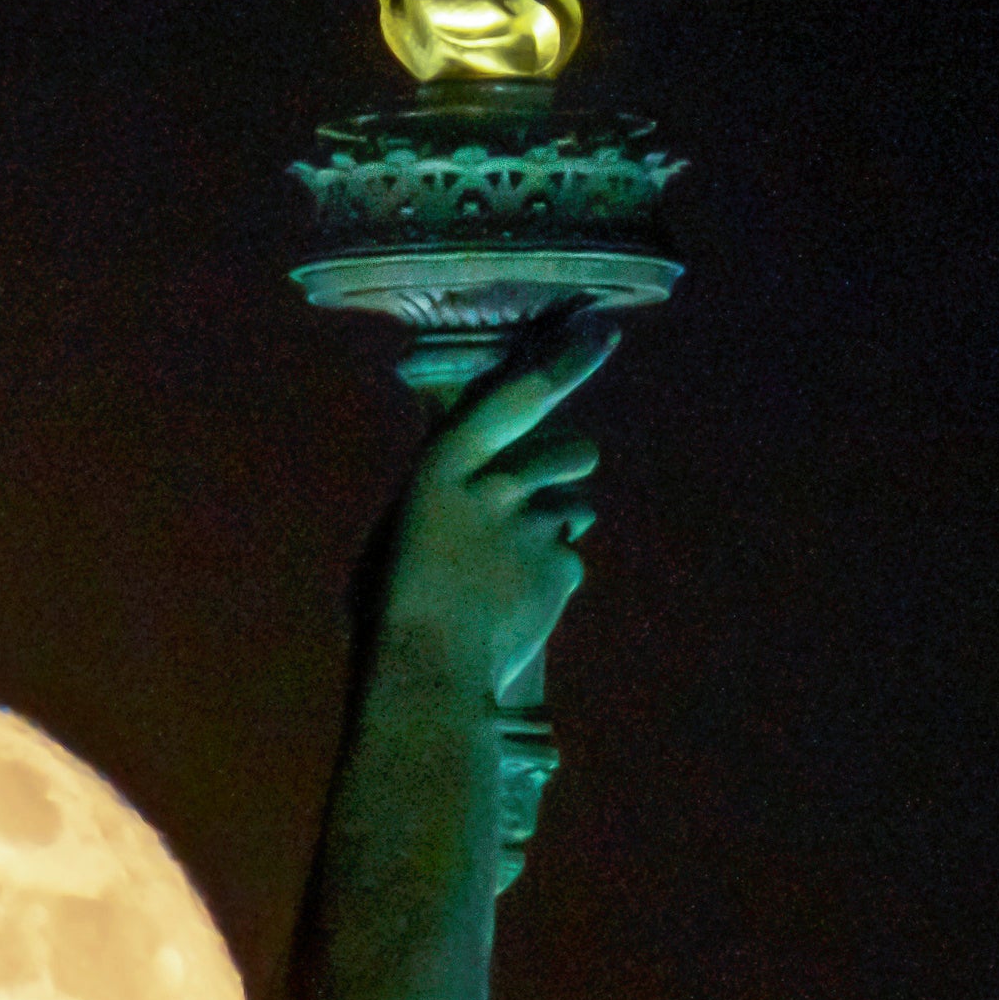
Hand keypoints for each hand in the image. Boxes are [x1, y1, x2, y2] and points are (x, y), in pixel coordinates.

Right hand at [372, 304, 615, 703]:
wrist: (428, 667)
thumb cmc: (400, 597)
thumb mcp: (412, 521)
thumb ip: (459, 485)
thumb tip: (498, 464)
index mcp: (446, 464)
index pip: (516, 394)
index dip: (563, 361)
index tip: (599, 332)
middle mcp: (498, 484)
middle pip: (571, 451)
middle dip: (568, 466)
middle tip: (544, 495)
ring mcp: (535, 526)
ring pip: (575, 506)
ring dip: (556, 525)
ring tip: (513, 564)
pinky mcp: (562, 567)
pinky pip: (570, 558)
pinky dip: (550, 576)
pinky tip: (516, 602)